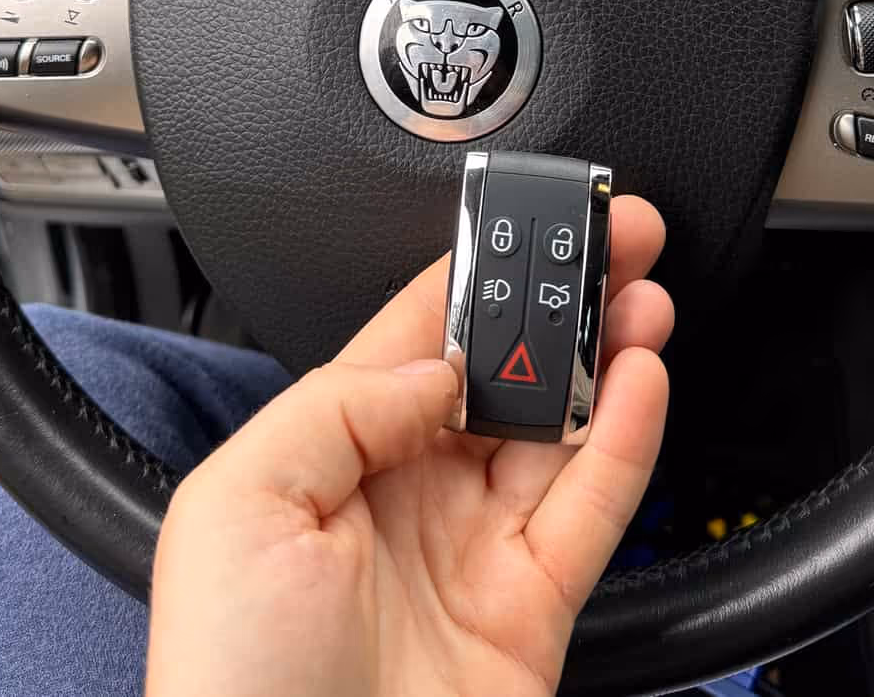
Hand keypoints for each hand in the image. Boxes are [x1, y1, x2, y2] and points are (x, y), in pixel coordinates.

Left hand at [146, 196, 672, 696]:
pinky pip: (594, 504)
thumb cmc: (232, 679)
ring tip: (639, 295)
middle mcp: (411, 491)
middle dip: (556, 301)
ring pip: (559, 425)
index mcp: (333, 455)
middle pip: (503, 370)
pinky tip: (641, 379)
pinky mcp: (536, 602)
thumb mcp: (237, 501)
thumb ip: (340, 404)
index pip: (417, 337)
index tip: (522, 222)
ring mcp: (477, 545)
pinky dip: (626, 438)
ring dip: (604, 353)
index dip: (473, 272)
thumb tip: (439, 366)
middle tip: (610, 244)